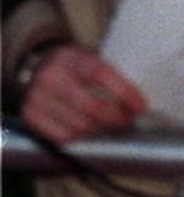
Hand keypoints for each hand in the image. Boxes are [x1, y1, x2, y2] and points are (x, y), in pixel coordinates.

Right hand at [19, 43, 144, 143]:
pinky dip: (81, 139)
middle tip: (127, 121)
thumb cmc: (75, 70)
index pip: (101, 75)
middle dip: (116, 119)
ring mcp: (37, 96)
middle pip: (91, 106)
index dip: (125, 94)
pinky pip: (62, 137)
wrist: (39, 69)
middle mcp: (51, 76)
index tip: (140, 107)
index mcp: (71, 58)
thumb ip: (111, 76)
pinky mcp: (30, 115)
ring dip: (101, 132)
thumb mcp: (91, 60)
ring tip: (110, 127)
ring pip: (79, 126)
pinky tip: (89, 134)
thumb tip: (140, 105)